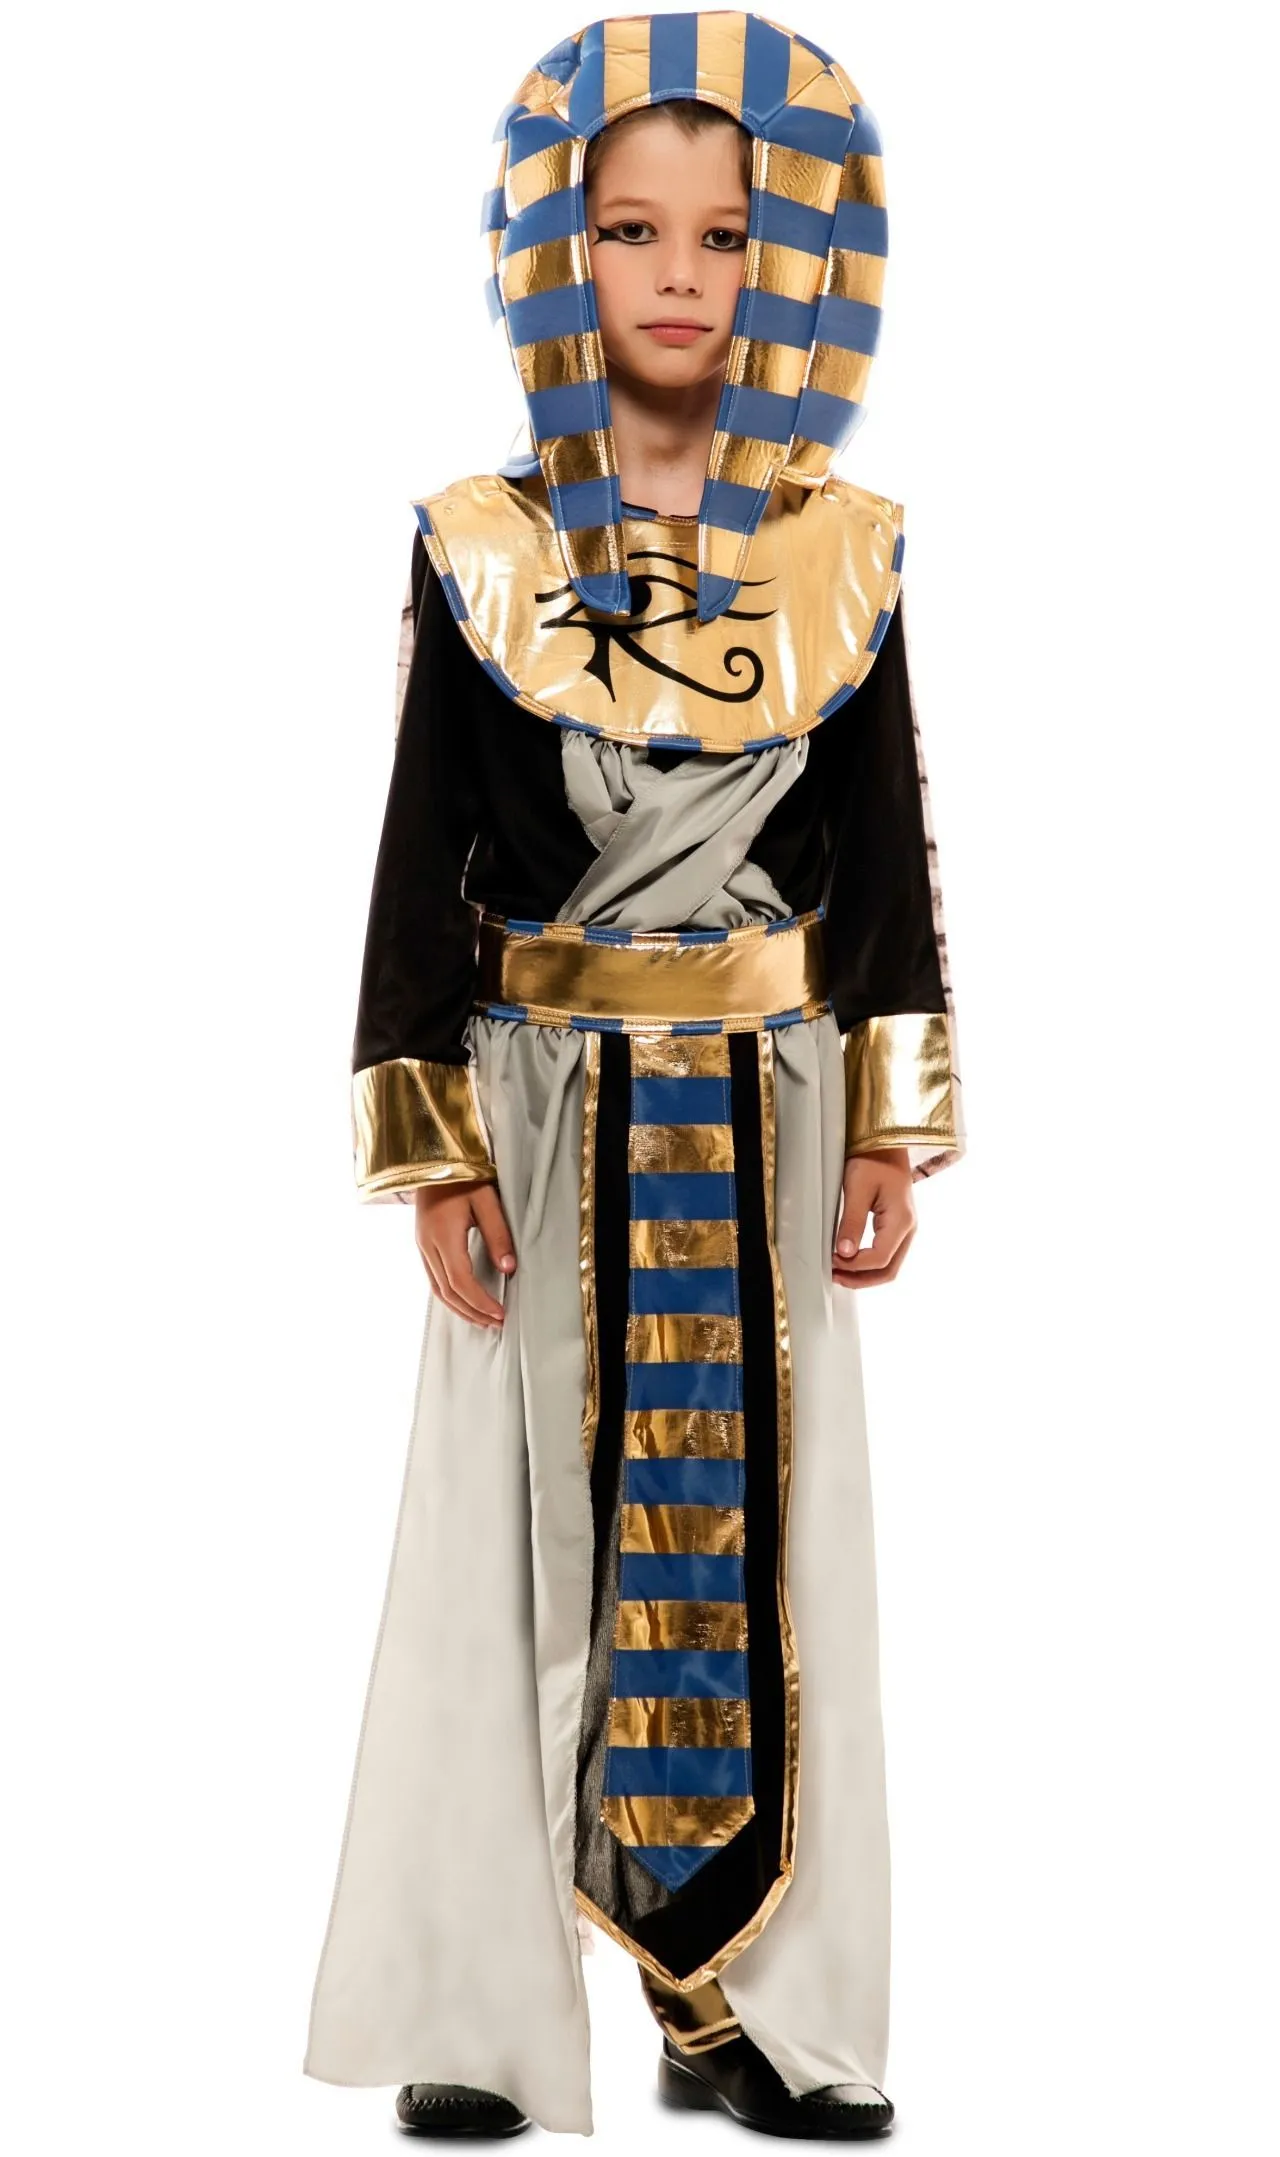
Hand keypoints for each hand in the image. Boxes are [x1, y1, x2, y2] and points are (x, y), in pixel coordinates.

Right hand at [414, 1180, 515, 1327]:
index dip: (480, 1302)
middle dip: (472, 1311)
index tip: (500, 1313)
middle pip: (447, 1292)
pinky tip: (465, 1301)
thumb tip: (509, 1269)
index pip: (461, 1281)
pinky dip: (450, 1296)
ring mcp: (421, 1246)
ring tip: (484, 1319)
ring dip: (460, 1308)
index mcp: (443, 1235)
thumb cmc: (463, 1175)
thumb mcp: (487, 1199)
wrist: (433, 1158)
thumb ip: (498, 1234)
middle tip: (497, 1322)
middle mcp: (427, 1245)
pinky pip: (433, 1279)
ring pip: (437, 1289)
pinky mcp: (422, 1244)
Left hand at [833, 1147, 915, 1289]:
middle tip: (834, 1276)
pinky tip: (850, 1260)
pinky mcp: (898, 1227)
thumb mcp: (857, 1188)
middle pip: (889, 1271)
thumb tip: (844, 1253)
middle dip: (860, 1279)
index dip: (853, 1266)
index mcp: (901, 1221)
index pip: (879, 1259)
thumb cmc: (872, 1160)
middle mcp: (909, 1229)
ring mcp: (906, 1229)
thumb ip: (852, 1222)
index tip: (831, 1260)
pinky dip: (869, 1264)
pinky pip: (887, 1255)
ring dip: (864, 1275)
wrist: (885, 1144)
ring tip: (838, 1271)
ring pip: (890, 1266)